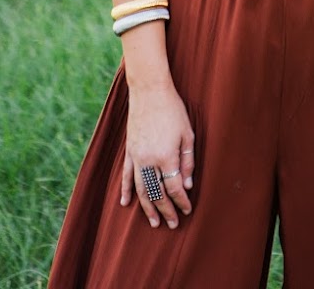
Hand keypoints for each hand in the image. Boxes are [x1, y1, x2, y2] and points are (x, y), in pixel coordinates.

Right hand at [122, 83, 194, 228]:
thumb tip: (187, 185)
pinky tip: (125, 203)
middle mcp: (149, 160)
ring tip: (154, 222)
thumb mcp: (187, 134)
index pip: (174, 188)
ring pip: (141, 189)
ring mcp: (137, 156)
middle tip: (173, 224)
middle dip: (166, 210)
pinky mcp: (129, 151)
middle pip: (157, 193)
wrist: (149, 90)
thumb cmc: (172, 109)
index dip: (182, 201)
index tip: (188, 210)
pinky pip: (127, 175)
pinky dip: (126, 190)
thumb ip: (188, 161)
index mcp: (166, 156)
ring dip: (147, 208)